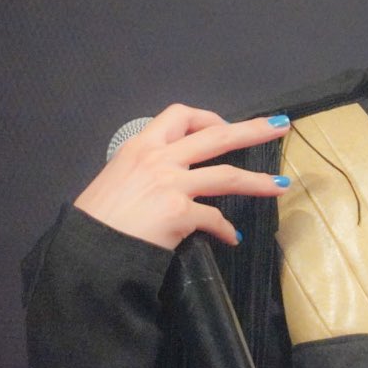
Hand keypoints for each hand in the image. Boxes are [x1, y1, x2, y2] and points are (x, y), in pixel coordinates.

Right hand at [74, 104, 291, 249]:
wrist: (85, 251)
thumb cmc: (97, 219)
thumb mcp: (116, 178)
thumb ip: (145, 169)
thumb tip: (169, 177)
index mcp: (141, 146)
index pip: (179, 116)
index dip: (208, 117)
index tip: (223, 125)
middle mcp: (160, 159)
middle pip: (217, 136)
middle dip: (253, 129)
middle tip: (280, 126)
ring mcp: (172, 184)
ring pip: (228, 175)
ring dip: (258, 181)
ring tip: (281, 185)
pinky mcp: (180, 212)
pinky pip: (214, 219)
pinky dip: (226, 229)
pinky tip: (232, 237)